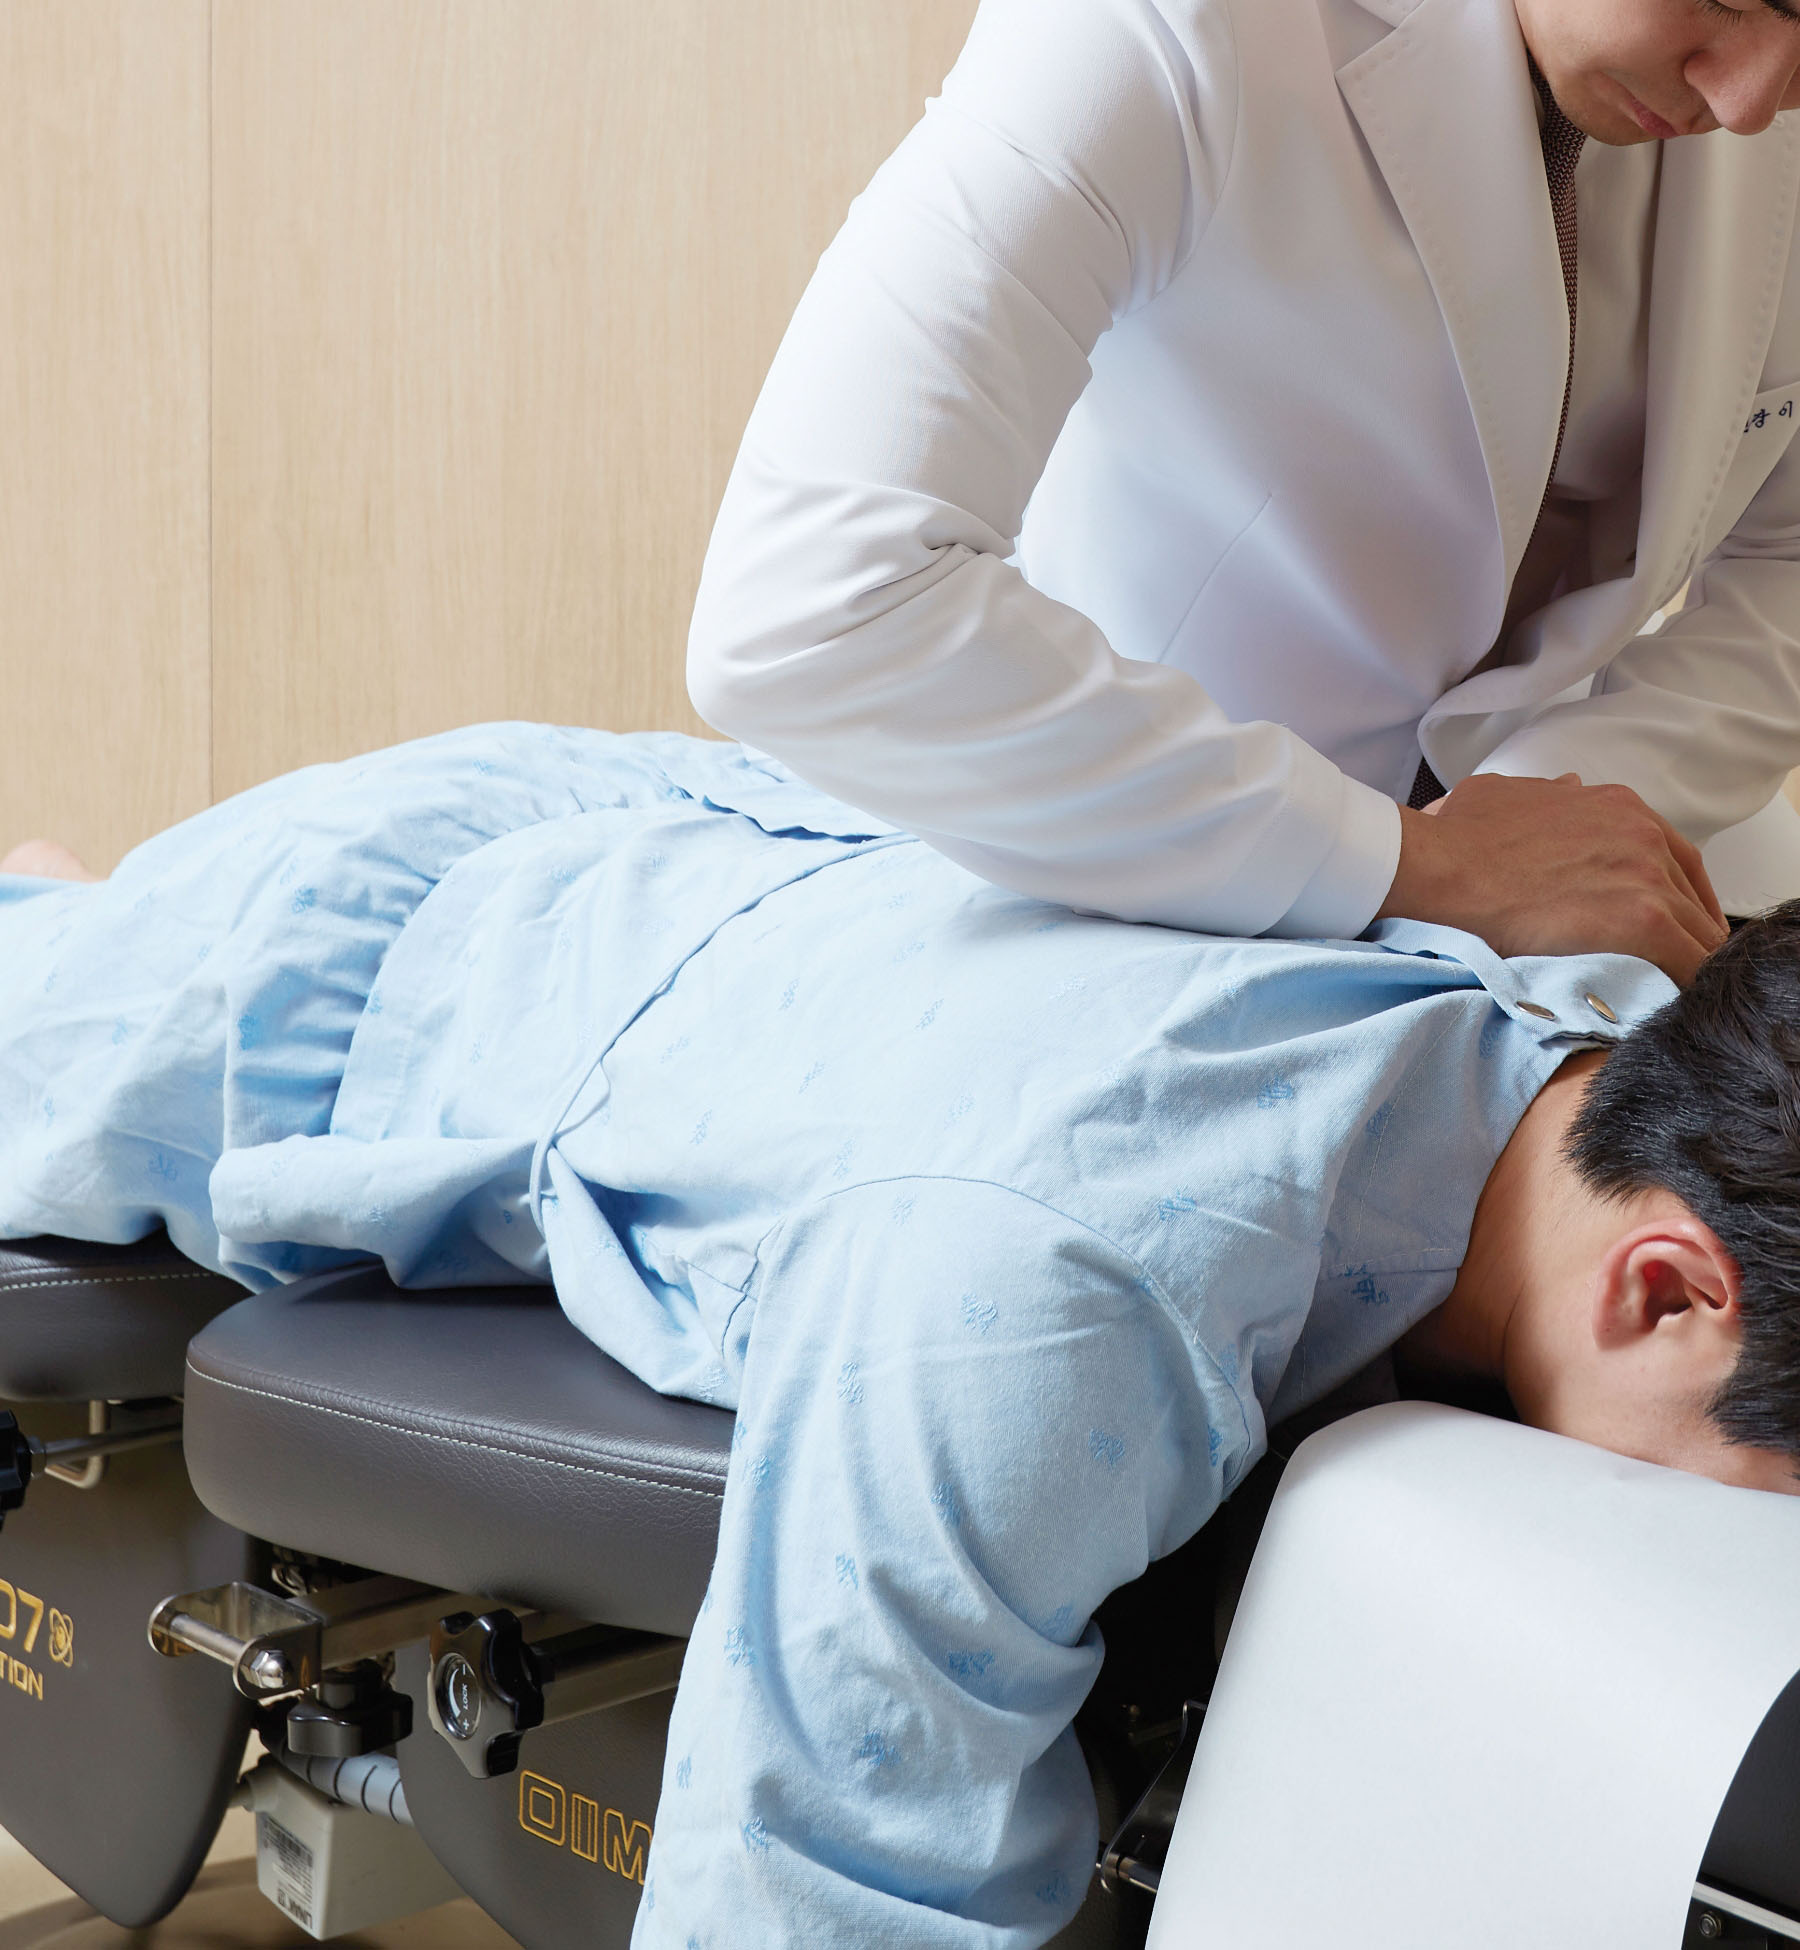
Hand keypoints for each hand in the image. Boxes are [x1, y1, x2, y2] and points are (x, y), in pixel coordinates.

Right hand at [1376, 772, 1728, 983]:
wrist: (1437, 869)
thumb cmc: (1458, 839)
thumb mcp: (1508, 794)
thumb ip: (1550, 796)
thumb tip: (1565, 790)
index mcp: (1618, 808)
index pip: (1677, 861)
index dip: (1675, 901)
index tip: (1669, 929)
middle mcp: (1643, 835)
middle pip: (1693, 900)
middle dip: (1682, 935)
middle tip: (1664, 971)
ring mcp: (1647, 876)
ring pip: (1697, 935)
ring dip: (1681, 966)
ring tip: (1661, 998)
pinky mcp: (1641, 920)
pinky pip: (1687, 964)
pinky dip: (1679, 987)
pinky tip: (1661, 1008)